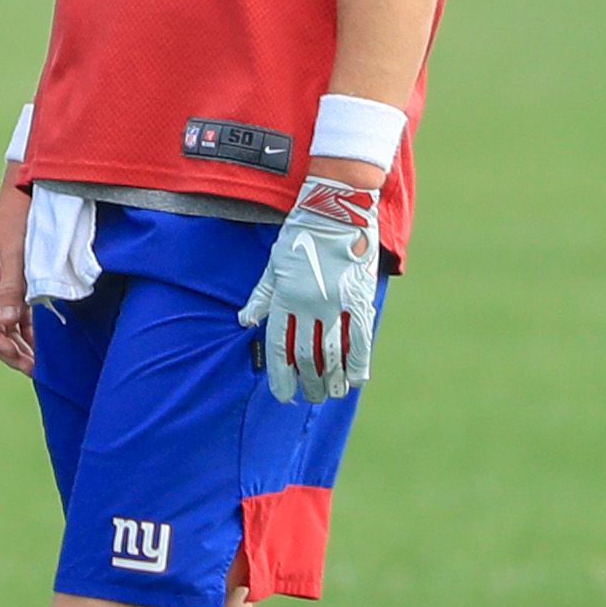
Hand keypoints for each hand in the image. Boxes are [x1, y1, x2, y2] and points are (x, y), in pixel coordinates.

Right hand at [0, 179, 33, 373]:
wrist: (30, 193)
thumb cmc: (17, 220)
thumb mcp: (14, 254)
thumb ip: (11, 289)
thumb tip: (6, 324)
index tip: (11, 351)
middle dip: (9, 351)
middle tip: (32, 368)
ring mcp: (4, 289)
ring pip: (8, 327)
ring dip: (22, 346)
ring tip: (41, 364)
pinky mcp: (21, 286)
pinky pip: (23, 316)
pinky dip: (32, 332)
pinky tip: (46, 345)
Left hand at [239, 176, 379, 403]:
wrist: (336, 209)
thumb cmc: (301, 234)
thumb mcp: (274, 263)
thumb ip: (262, 296)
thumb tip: (245, 321)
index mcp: (284, 297)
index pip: (278, 346)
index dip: (280, 375)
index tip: (283, 394)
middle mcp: (308, 305)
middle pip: (306, 356)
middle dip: (307, 382)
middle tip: (309, 396)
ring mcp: (336, 303)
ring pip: (332, 353)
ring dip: (331, 379)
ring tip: (330, 394)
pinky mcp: (360, 298)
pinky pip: (360, 339)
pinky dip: (358, 362)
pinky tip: (355, 379)